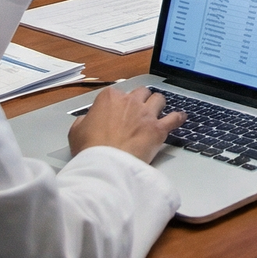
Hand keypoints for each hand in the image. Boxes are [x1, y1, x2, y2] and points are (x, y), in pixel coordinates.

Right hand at [68, 85, 182, 163]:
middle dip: (140, 100)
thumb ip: (84, 120)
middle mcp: (130, 101)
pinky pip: (174, 118)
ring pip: (158, 99)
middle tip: (137, 110)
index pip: (117, 93)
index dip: (117, 103)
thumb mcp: (76, 131)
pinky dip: (178, 117)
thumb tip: (87, 120)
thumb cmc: (91, 149)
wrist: (106, 165)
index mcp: (110, 98)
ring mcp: (146, 113)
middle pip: (141, 92)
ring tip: (156, 111)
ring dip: (157, 104)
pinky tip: (180, 117)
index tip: (117, 111)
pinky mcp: (158, 128)